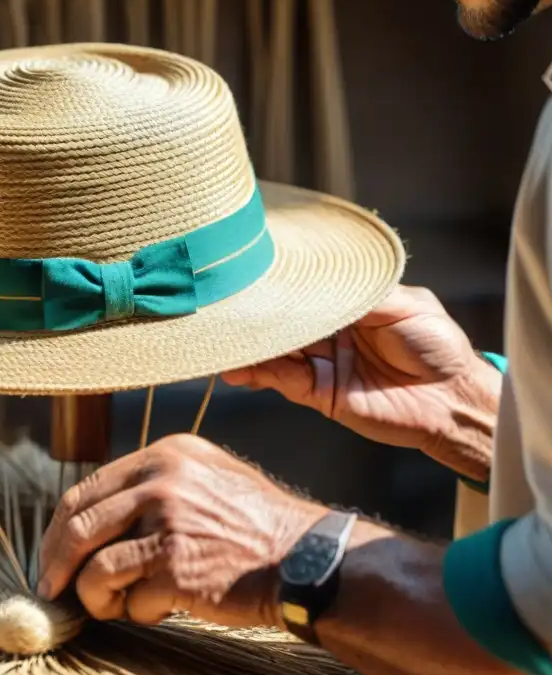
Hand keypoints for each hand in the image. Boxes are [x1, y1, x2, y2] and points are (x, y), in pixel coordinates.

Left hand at [37, 433, 325, 628]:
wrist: (306, 557)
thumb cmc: (255, 526)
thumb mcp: (204, 479)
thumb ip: (153, 486)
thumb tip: (95, 518)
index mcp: (165, 454)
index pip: (87, 489)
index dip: (59, 528)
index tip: (53, 554)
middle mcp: (161, 480)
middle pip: (77, 524)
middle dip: (56, 564)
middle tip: (51, 589)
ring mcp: (167, 521)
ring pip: (92, 566)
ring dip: (93, 596)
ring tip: (111, 606)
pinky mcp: (175, 566)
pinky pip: (125, 597)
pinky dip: (132, 611)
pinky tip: (155, 610)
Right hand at [221, 285, 500, 480]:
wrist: (454, 400)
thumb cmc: (438, 347)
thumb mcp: (406, 303)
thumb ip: (361, 292)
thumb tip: (318, 280)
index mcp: (348, 306)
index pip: (305, 291)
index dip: (281, 284)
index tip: (251, 274)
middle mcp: (327, 332)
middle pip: (282, 320)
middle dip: (255, 314)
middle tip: (224, 305)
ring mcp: (319, 362)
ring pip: (274, 350)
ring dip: (248, 346)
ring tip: (221, 338)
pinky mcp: (316, 392)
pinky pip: (281, 379)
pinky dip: (258, 374)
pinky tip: (237, 368)